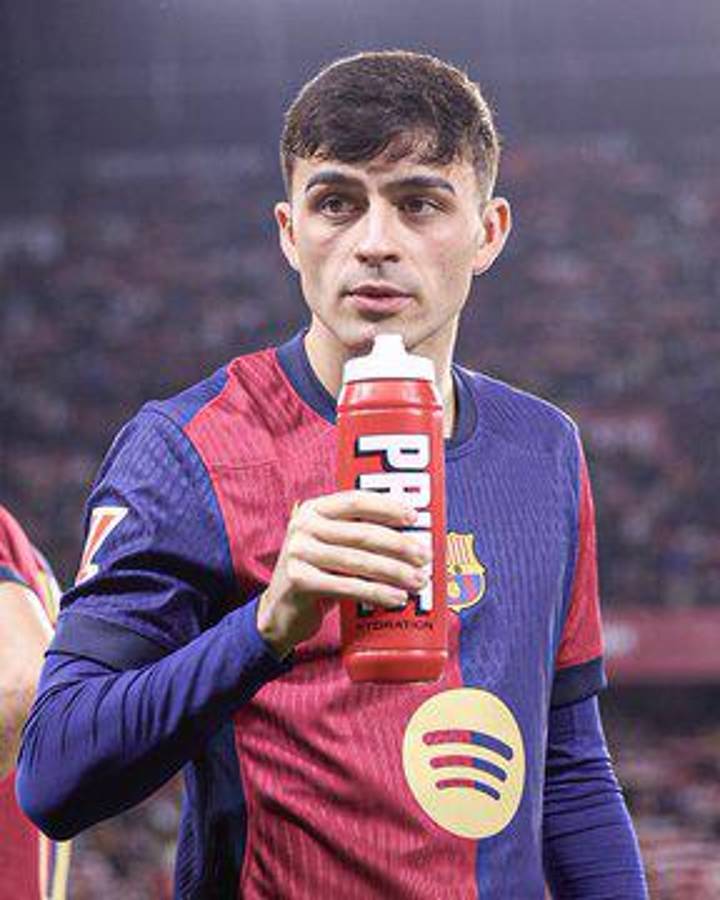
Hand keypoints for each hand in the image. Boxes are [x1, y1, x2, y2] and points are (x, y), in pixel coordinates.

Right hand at [256, 490, 431, 657]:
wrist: (279, 612)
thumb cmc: (319, 575)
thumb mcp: (332, 547)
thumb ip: (358, 535)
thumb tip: (414, 538)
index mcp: (313, 509)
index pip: (356, 501)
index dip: (387, 506)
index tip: (414, 518)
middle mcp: (303, 526)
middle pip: (362, 533)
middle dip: (399, 546)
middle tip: (425, 558)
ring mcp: (298, 553)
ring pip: (358, 561)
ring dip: (394, 572)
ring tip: (418, 581)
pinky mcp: (298, 581)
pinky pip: (347, 586)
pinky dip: (376, 593)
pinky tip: (396, 599)